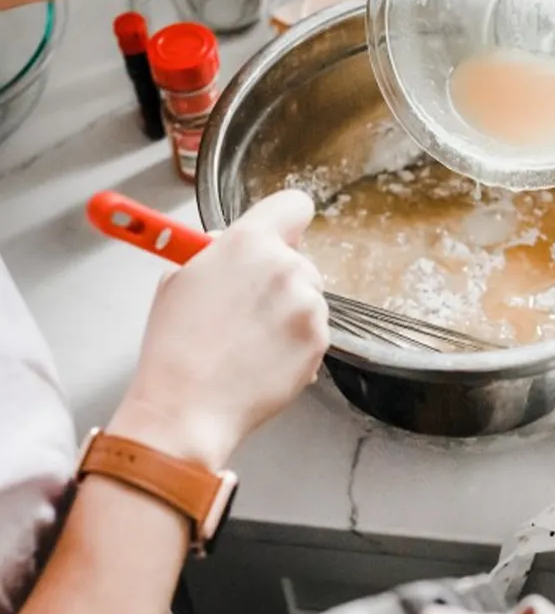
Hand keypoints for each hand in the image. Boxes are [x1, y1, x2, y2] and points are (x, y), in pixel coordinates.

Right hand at [110, 190, 328, 469]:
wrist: (187, 408)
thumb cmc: (175, 347)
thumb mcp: (179, 278)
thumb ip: (218, 252)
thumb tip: (233, 245)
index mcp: (249, 242)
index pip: (294, 205)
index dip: (284, 221)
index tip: (277, 235)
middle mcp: (287, 268)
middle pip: (299, 259)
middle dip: (278, 278)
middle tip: (244, 306)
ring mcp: (308, 306)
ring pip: (308, 298)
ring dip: (287, 312)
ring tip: (247, 340)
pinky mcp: (320, 341)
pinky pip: (312, 332)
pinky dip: (294, 343)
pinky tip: (261, 359)